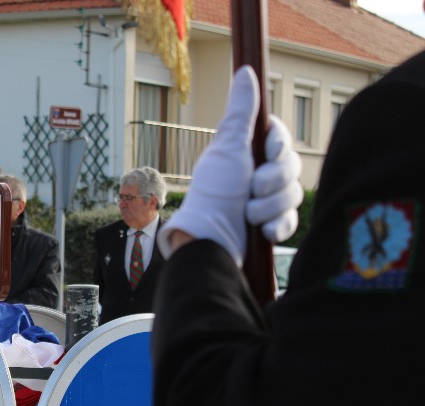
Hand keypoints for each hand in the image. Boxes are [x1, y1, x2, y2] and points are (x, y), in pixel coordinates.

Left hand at [157, 66, 299, 265]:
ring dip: (270, 206)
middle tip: (252, 190)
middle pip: (293, 167)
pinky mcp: (270, 226)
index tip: (265, 154)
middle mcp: (259, 174)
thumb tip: (246, 69)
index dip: (277, 148)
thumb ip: (242, 110)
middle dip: (273, 181)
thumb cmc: (214, 191)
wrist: (208, 238)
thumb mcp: (229, 145)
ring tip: (248, 214)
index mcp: (248, 152)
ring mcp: (267, 200)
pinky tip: (263, 231)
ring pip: (294, 195)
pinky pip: (290, 222)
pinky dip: (277, 226)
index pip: (282, 141)